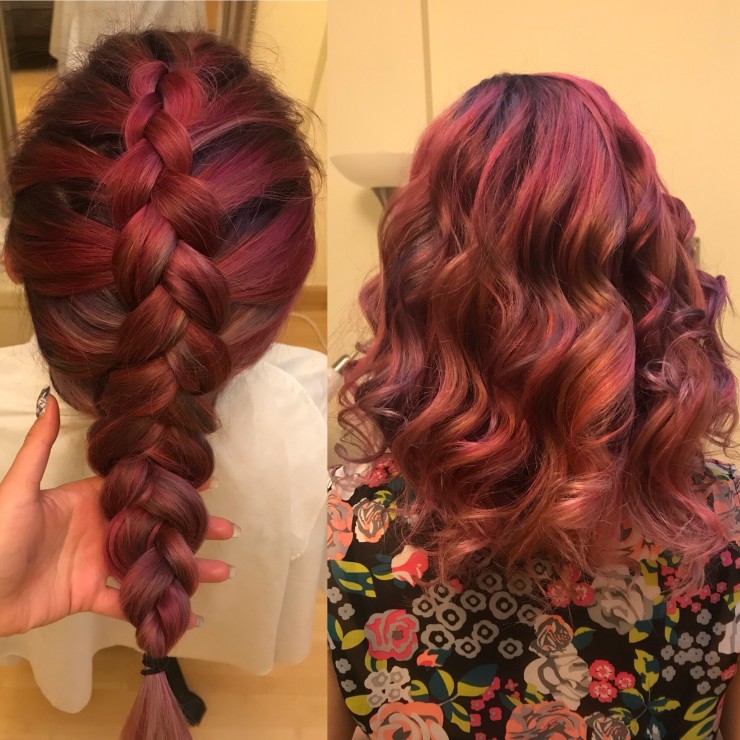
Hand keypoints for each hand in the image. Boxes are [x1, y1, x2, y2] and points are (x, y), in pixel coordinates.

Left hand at [0, 390, 236, 636]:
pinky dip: (157, 610)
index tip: (207, 483)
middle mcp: (101, 530)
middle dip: (191, 529)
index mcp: (89, 501)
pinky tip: (184, 617)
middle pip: (155, 527)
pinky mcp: (90, 595)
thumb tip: (49, 400)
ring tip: (221, 573)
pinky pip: (130, 605)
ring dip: (185, 569)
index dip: (172, 486)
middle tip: (227, 531)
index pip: (140, 489)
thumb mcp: (18, 490)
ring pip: (151, 565)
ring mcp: (99, 564)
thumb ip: (40, 448)